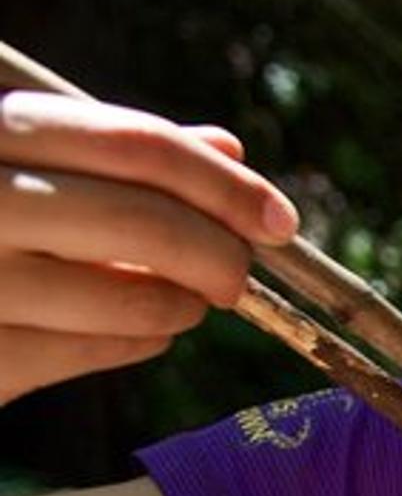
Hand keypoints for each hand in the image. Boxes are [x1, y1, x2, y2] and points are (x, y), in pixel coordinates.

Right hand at [0, 91, 299, 402]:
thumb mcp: (23, 162)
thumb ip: (114, 152)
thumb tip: (229, 146)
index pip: (134, 143)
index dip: (224, 184)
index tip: (280, 220)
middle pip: (145, 222)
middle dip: (221, 253)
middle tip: (242, 274)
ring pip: (133, 299)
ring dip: (185, 305)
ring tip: (188, 301)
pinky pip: (96, 352)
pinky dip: (141, 340)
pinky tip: (147, 330)